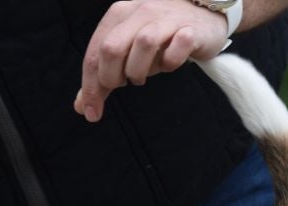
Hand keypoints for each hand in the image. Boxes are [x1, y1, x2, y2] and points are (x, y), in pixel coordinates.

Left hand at [75, 0, 228, 122]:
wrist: (203, 18)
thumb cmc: (161, 38)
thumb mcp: (127, 53)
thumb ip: (103, 78)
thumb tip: (83, 107)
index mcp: (119, 14)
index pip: (94, 53)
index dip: (89, 86)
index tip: (92, 112)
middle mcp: (140, 11)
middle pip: (112, 48)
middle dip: (111, 78)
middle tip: (123, 85)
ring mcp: (167, 17)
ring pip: (143, 44)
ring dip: (139, 70)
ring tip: (143, 75)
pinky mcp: (191, 28)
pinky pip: (178, 47)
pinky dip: (170, 62)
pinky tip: (169, 63)